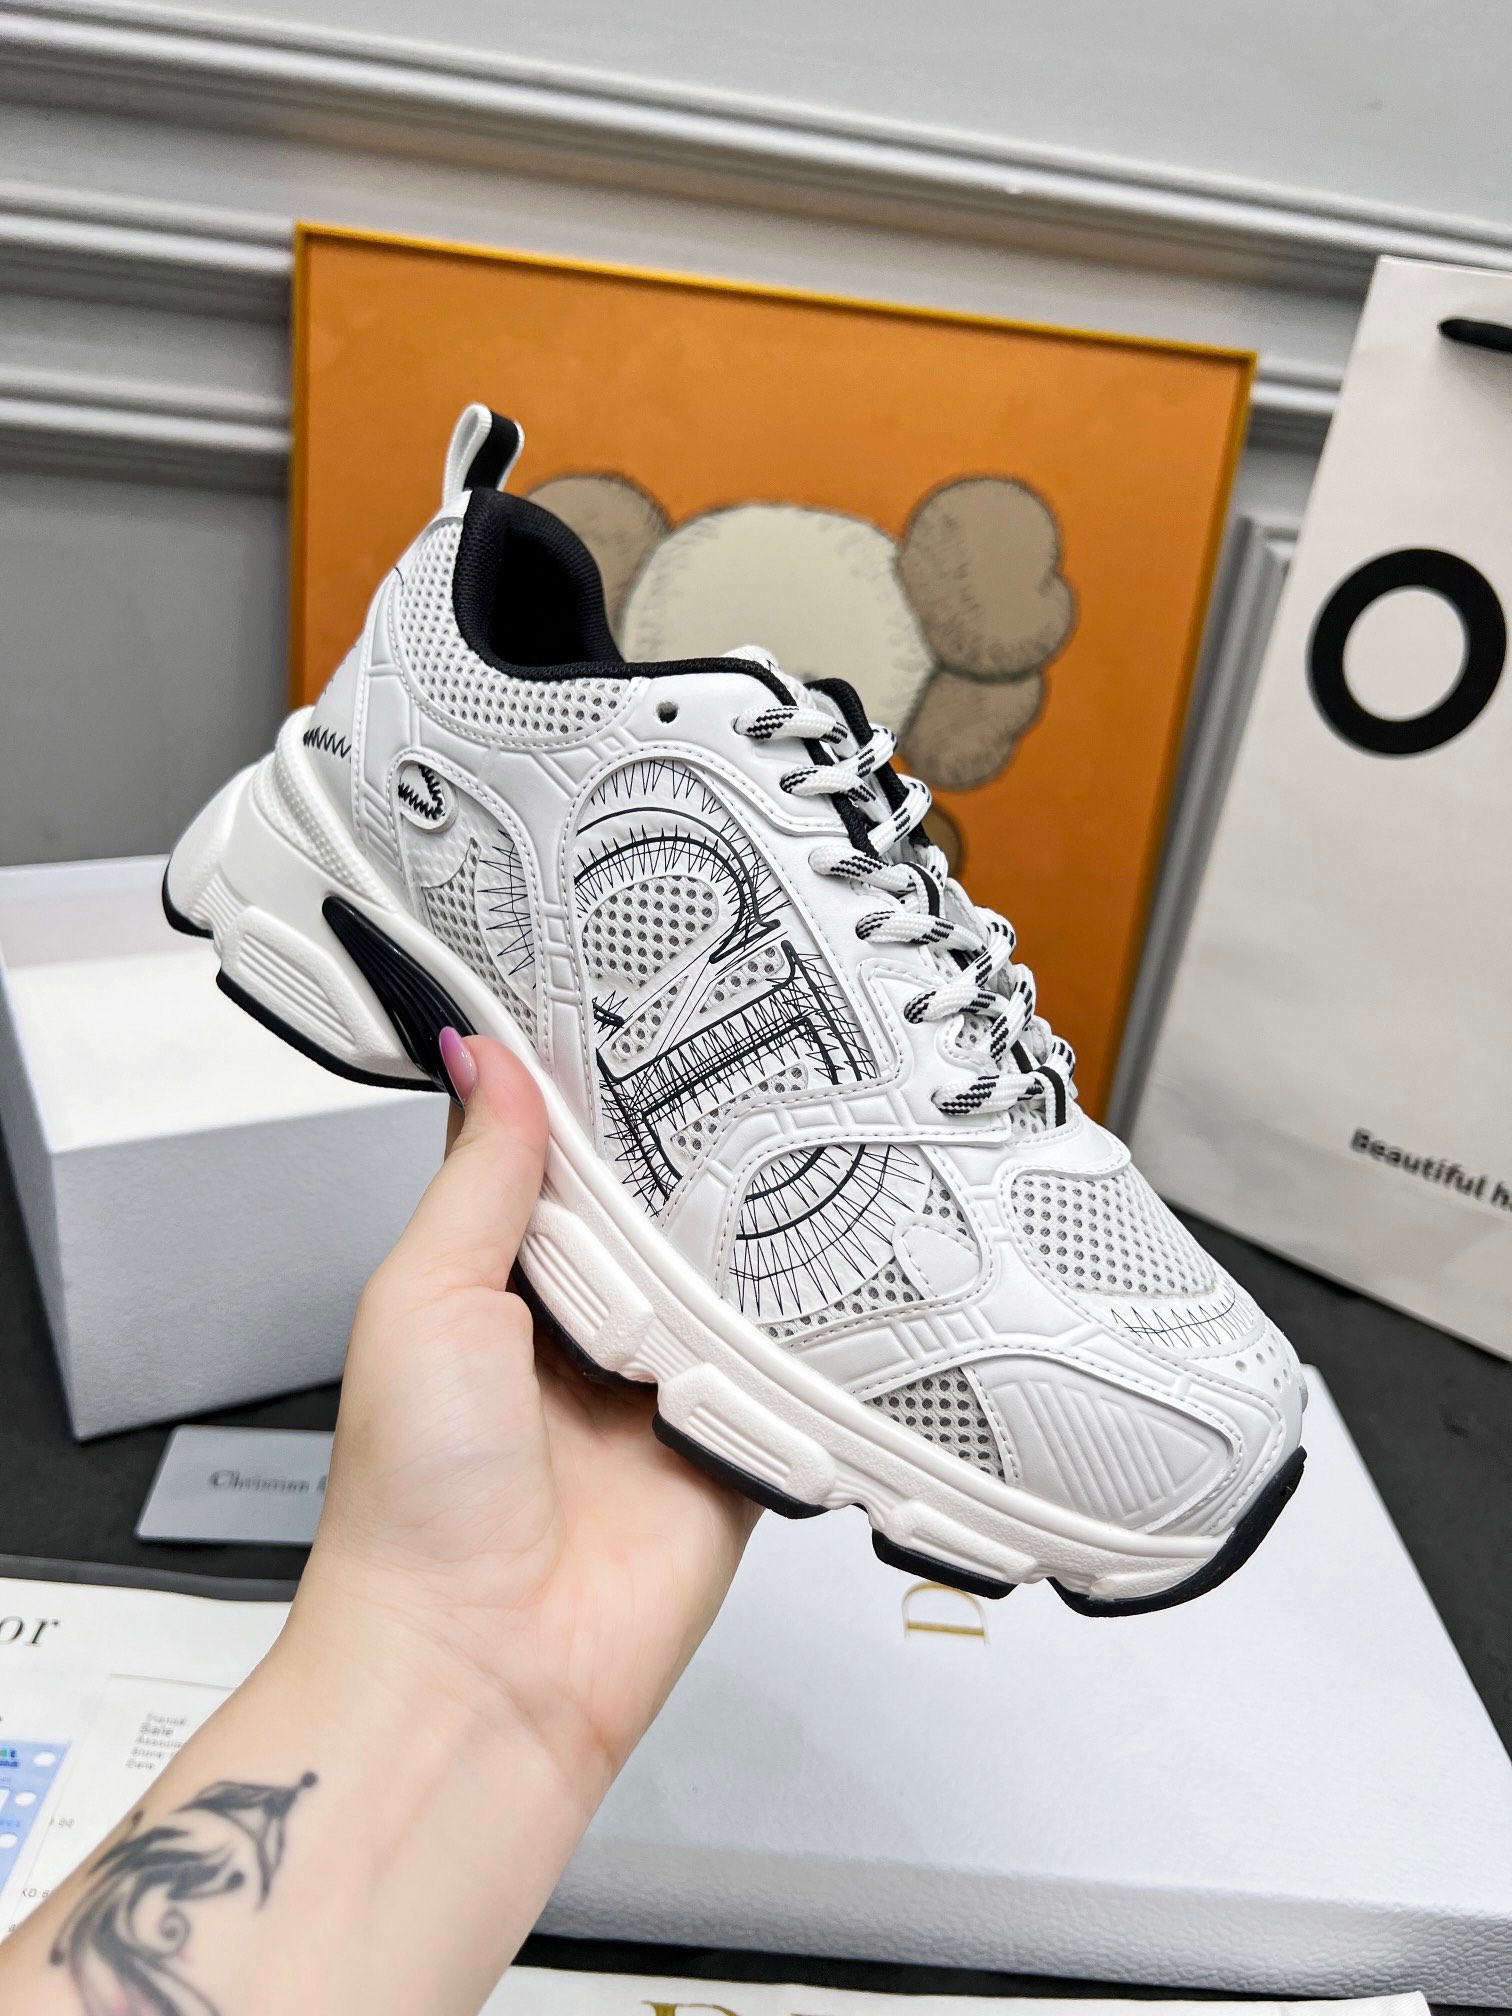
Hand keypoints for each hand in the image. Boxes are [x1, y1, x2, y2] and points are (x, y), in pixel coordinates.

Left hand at [292, 1033, 758, 1800]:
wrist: (478, 1669)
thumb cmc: (413, 1502)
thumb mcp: (425, 1297)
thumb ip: (478, 1177)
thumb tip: (484, 1057)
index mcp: (500, 1283)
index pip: (570, 1162)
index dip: (604, 1099)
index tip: (650, 1015)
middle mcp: (585, 1329)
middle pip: (663, 1214)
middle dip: (697, 1164)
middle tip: (754, 1069)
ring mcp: (662, 1386)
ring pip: (733, 1281)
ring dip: (753, 1244)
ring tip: (802, 1157)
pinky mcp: (733, 1446)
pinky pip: (790, 1370)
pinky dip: (806, 1336)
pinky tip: (833, 1275)